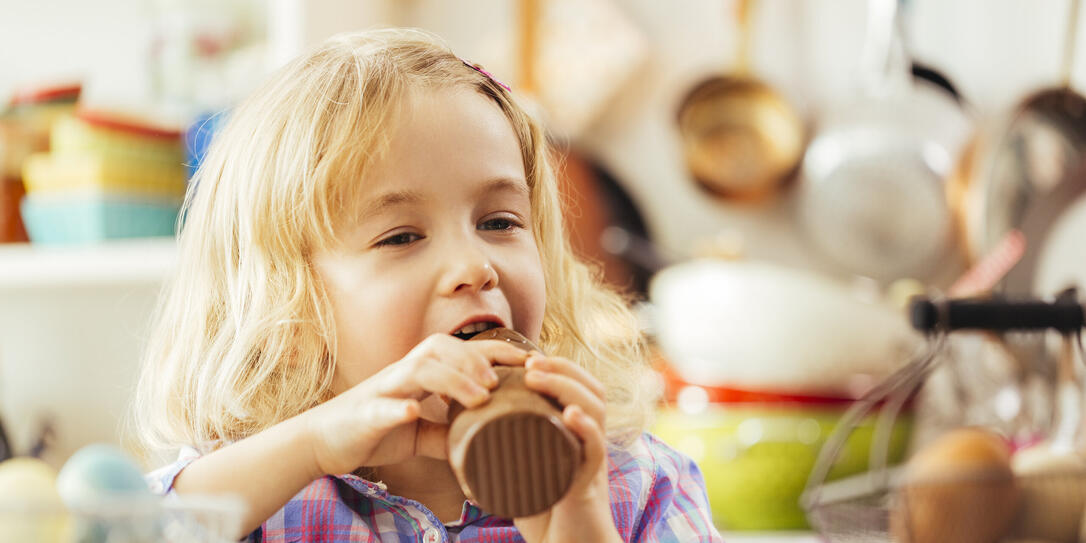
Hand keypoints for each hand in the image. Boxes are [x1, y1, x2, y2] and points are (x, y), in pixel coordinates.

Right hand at [305, 334, 528, 475]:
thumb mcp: (421, 434)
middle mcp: (403, 373)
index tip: (530, 360)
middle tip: (499, 385)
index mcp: (420, 373)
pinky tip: (413, 413)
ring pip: (417, 369)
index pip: (462, 349)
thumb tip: (487, 441)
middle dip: (474, 360)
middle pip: (440, 348)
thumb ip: (450, 433)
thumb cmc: (375, 430)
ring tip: (476, 398)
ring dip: (451, 380)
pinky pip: (381, 406)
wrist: (324, 441)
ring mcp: (383, 390)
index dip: (495, 350)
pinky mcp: (365, 413)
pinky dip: (397, 407)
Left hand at [513, 354, 621, 542]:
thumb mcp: (524, 472)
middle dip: (561, 369)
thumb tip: (462, 434)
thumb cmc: (544, 513)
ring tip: (540, 377)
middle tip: (529, 363)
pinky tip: (570, 416)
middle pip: (592, 390)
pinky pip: (595, 451)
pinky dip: (586, 430)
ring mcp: (593, 462)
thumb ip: (505, 454)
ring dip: (568, 387)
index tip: (528, 358)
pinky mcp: (590, 485)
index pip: (581, 388)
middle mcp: (590, 443)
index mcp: (578, 435)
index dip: (560, 367)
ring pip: (596, 411)